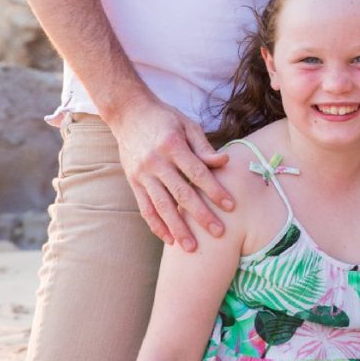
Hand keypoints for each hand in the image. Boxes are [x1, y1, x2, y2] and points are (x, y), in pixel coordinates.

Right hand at [108, 92, 234, 251]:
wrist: (128, 113)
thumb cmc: (164, 118)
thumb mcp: (187, 124)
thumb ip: (204, 147)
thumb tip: (224, 163)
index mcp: (173, 145)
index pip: (198, 173)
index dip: (215, 190)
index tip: (231, 206)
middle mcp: (156, 162)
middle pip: (182, 194)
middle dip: (201, 215)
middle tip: (219, 233)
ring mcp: (142, 173)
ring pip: (162, 206)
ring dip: (177, 228)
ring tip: (191, 248)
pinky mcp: (133, 181)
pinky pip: (145, 207)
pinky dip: (156, 225)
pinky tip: (168, 239)